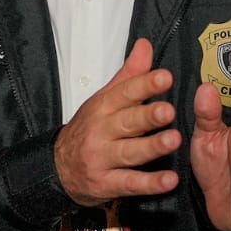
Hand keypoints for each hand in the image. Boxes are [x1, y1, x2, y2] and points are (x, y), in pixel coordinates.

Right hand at [54, 38, 180, 206]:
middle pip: (127, 122)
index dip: (144, 85)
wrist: (57, 168)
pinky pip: (129, 183)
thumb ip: (129, 75)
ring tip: (173, 141)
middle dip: (147, 116)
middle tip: (169, 110)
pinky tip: (169, 180)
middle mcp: (101, 132)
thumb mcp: (104, 99)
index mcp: (103, 107)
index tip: (164, 77)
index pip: (125, 93)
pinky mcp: (106, 184)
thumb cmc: (88, 130)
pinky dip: (149, 184)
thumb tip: (145, 46)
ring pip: (129, 152)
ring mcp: (102, 159)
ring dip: (152, 147)